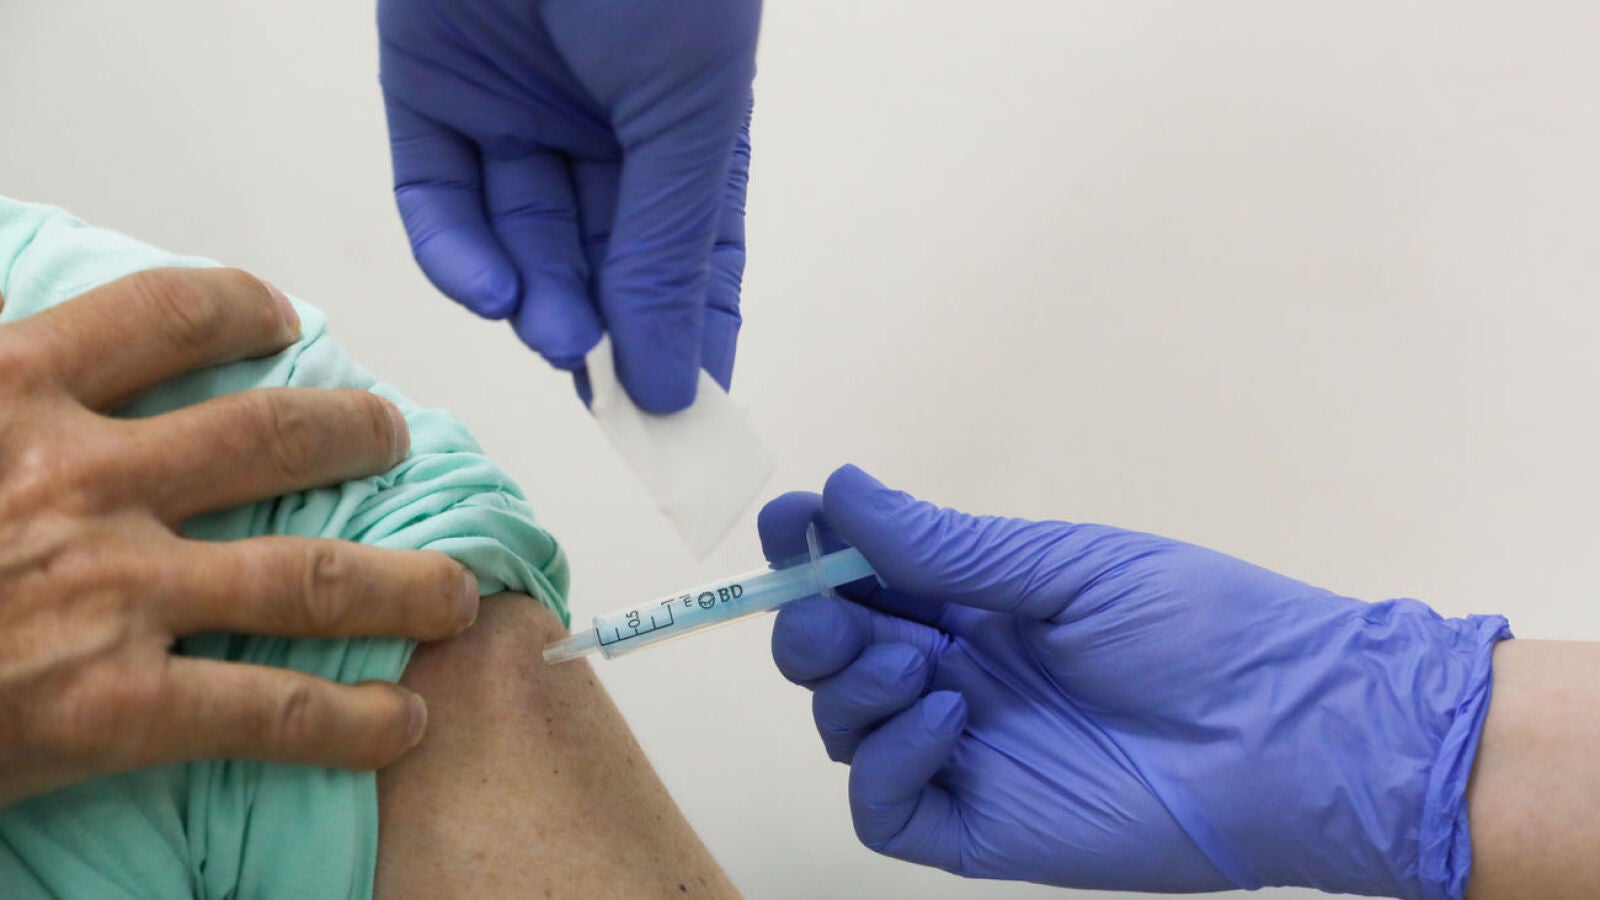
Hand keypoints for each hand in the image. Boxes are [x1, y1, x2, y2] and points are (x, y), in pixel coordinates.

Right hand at [0, 269, 481, 808]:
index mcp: (10, 390)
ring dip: (405, 583)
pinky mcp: (113, 707)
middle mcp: (83, 480)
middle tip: (395, 439)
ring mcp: (111, 594)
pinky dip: (353, 720)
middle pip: (276, 435)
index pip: (167, 313)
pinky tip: (403, 720)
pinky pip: (272, 709)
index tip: (284, 323)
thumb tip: (26, 338)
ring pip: (313, 574)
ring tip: (454, 592)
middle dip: (360, 434)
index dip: (245, 309)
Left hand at [379, 0, 759, 412]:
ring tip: (560, 340)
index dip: (690, 342)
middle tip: (611, 397)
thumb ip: (668, 249)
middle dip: (606, 334)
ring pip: (520, 242)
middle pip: (601, 266)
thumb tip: (674, 388)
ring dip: (540, 303)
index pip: (694, 262)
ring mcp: (512, 113)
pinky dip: (457, 254)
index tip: (685, 420)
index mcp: (684, 128)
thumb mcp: (687, 113)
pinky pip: (436, 196)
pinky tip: (492, 294)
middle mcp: (598, 131)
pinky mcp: (430, 91)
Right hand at [761, 465, 1508, 896]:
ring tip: (921, 667)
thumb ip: (946, 545)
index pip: (863, 577)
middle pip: (832, 656)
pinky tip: (944, 720)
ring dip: (853, 688)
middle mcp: (956, 675)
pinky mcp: (976, 826)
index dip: (813, 551)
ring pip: (843, 727)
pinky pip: (883, 806)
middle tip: (837, 613)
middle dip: (811, 626)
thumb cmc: (1202, 630)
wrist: (1292, 733)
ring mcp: (963, 753)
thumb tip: (840, 487)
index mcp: (978, 605)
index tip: (790, 524)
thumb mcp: (1068, 567)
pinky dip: (886, 762)